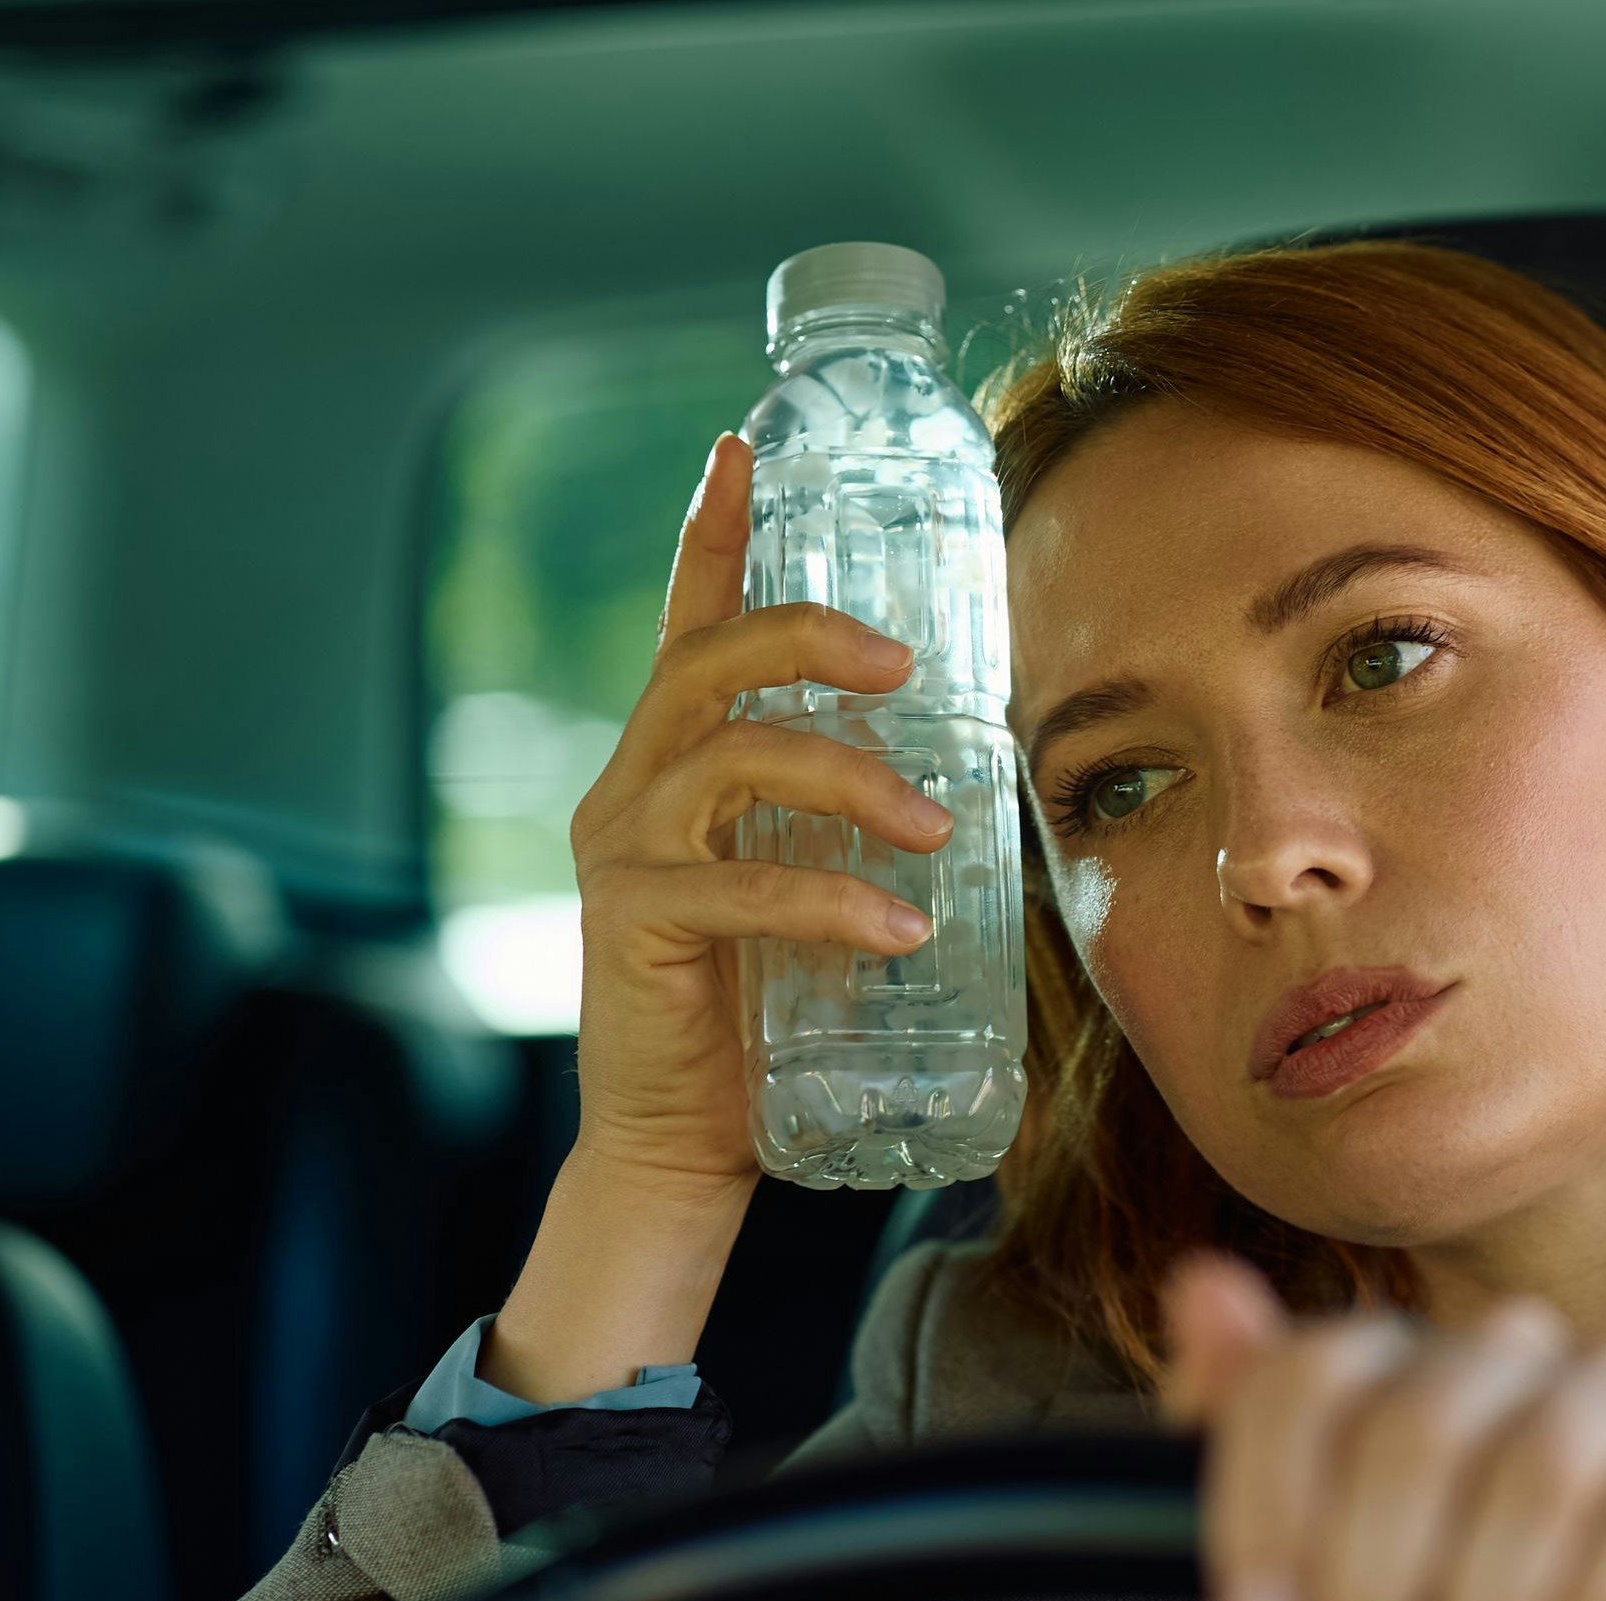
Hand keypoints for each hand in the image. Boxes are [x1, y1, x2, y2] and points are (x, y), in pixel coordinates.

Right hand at [481, 437, 943, 1403]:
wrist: (686, 1149)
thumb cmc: (769, 1021)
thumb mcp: (817, 893)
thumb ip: (858, 831)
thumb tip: (980, 781)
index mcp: (678, 765)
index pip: (688, 621)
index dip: (713, 531)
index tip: (746, 446)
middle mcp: (633, 788)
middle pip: (707, 662)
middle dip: (807, 637)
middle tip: (906, 667)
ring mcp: (624, 854)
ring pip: (727, 761)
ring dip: (847, 779)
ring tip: (938, 826)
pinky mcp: (630, 930)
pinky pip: (732, 889)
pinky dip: (825, 900)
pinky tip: (897, 926)